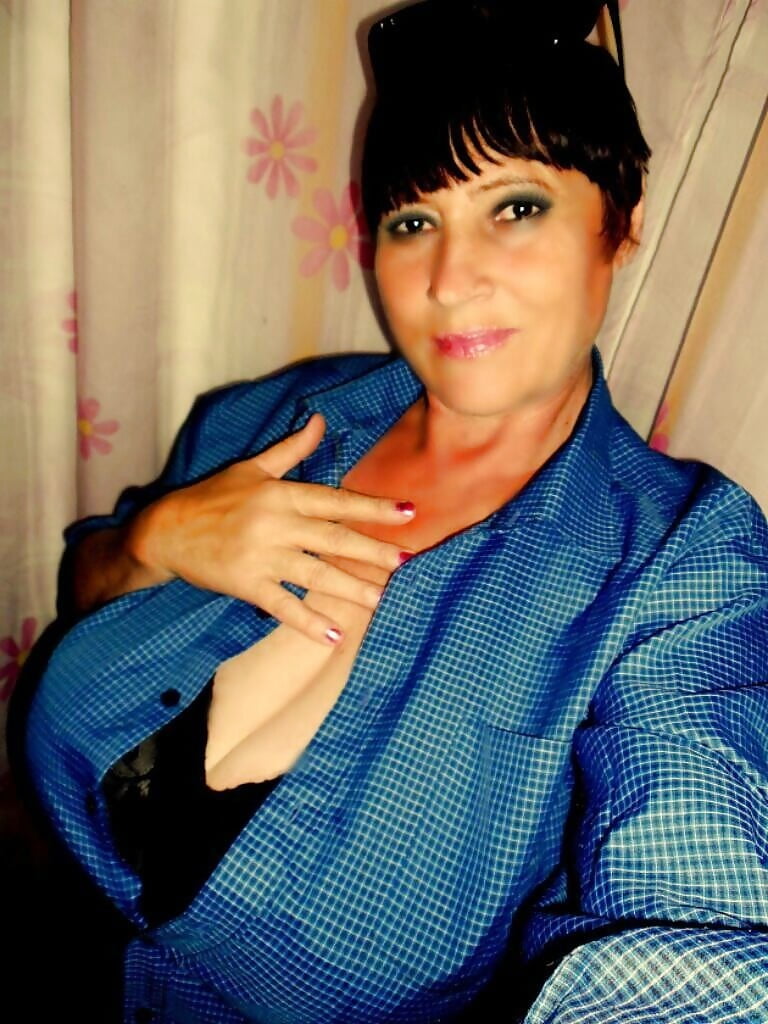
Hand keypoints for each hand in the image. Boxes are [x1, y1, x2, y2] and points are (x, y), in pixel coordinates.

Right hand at [127, 414, 414, 643]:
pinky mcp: (246, 584)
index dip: (373, 507)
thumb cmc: (211, 497)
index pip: (336, 500)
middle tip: (407, 561)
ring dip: (351, 589)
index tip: (408, 512)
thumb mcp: (252, 468)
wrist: (165, 530)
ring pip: (315, 574)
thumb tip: (320, 420)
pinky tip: (333, 635)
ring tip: (382, 599)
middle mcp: (275, 523)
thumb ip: (291, 449)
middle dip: (373, 552)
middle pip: (333, 539)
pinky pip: (282, 605)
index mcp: (280, 494)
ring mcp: (261, 556)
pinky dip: (307, 621)